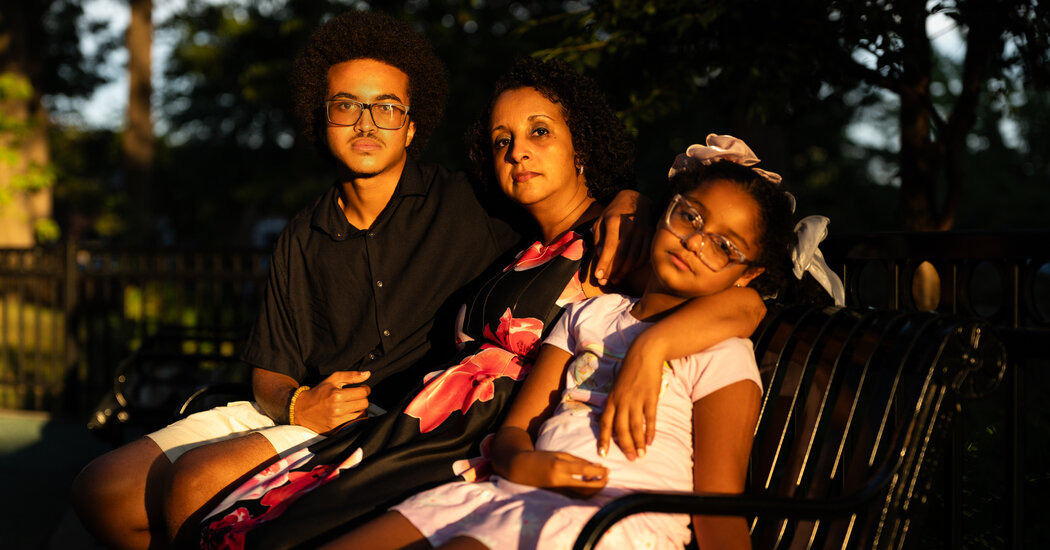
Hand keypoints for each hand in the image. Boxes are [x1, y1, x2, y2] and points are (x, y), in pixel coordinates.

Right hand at [291, 371, 370, 434]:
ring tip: (352, 405)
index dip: (364, 389)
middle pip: (364, 404)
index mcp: (337, 395)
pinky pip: (354, 424)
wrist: (301, 409)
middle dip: (362, 399)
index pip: (363, 392)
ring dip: (359, 409)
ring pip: (361, 415)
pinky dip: (354, 418)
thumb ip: (351, 376)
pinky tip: (349, 413)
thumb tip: (367, 374)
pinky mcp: (336, 429)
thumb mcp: (333, 380)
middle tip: (355, 397)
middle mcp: (337, 409)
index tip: (360, 389)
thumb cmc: (319, 392)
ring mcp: (337, 421)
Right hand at [504, 450, 608, 498]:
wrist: (521, 467)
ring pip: (582, 495)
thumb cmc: (541, 457)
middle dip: (600, 484)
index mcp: (560, 466)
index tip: (607, 469)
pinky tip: (591, 487)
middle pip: (586, 488)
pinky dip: (585, 493)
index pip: (585, 471)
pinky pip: (575, 496)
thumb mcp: (559, 454)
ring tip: (601, 482)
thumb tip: (596, 468)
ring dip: (594, 490)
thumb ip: (577, 461)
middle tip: (607, 477)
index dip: (599, 472)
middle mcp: (559, 481)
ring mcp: (558, 490)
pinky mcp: (557, 495)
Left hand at [591, 190, 651, 285]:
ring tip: (615, 280)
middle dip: (613, 271)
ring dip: (624, 271)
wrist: (637, 199)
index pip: (609, 246)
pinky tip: (628, 270)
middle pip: (622, 254)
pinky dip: (636, 265)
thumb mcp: (601, 220)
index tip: (598, 276)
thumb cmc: (615, 212)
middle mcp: (630, 225)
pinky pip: (644, 254)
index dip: (604, 262)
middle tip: (605, 282)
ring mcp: (643, 230)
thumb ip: (599, 237)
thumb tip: (600, 256)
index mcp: (614, 220)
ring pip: (634, 256)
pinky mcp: (651, 234)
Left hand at [598, 334, 662, 459]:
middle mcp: (621, 401)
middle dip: (625, 445)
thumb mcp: (617, 387)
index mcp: (611, 399)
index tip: (603, 453)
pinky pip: (649, 418)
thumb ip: (615, 404)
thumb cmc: (629, 371)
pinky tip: (651, 441)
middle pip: (621, 428)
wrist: (644, 354)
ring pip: (635, 426)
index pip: (605, 423)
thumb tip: (615, 422)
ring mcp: (636, 400)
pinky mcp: (650, 397)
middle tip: (630, 459)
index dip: (604, 439)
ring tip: (641, 455)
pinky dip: (650, 431)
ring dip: (638, 442)